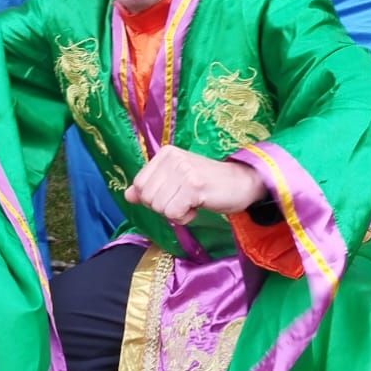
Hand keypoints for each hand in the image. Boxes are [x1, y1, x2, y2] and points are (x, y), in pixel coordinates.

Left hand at [125, 146, 266, 225]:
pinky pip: (173, 213)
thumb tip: (127, 195)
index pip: (139, 185)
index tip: (174, 194)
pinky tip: (198, 205)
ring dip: (176, 213)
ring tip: (193, 201)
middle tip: (184, 199)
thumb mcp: (175, 181)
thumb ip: (150, 186)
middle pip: (147, 197)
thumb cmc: (207, 184)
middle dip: (164, 206)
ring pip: (159, 207)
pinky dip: (185, 217)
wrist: (242, 183)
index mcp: (165, 153)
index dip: (153, 198)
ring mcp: (183, 171)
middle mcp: (172, 158)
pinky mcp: (194, 186)